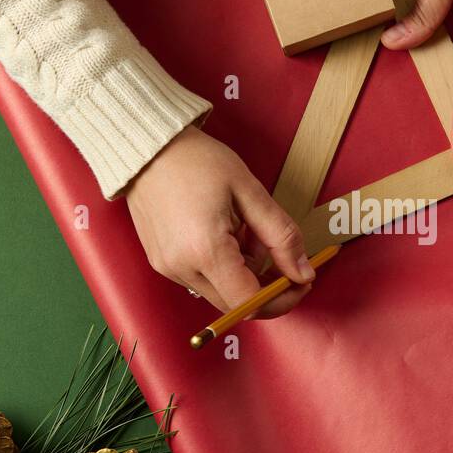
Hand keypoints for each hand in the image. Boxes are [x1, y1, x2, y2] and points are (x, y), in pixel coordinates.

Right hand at [125, 125, 315, 316]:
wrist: (149, 148)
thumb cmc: (198, 161)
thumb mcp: (250, 192)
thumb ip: (282, 237)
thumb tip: (303, 274)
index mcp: (206, 251)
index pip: (252, 301)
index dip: (282, 297)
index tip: (301, 281)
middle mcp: (182, 268)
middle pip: (236, 304)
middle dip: (265, 285)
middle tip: (280, 253)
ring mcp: (167, 268)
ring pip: (220, 292)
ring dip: (244, 274)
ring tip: (246, 231)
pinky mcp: (161, 263)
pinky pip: (201, 280)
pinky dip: (223, 267)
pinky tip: (226, 234)